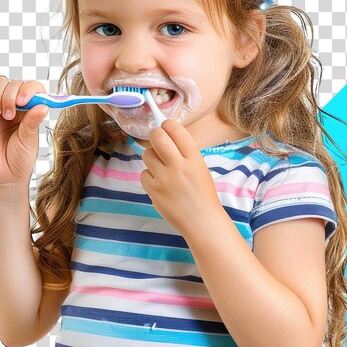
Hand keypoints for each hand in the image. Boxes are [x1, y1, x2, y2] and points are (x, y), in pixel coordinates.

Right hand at [0, 76, 48, 184]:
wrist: (3, 174)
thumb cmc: (20, 158)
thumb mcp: (29, 141)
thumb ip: (32, 123)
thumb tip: (43, 106)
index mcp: (33, 110)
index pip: (34, 88)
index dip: (28, 90)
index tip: (22, 101)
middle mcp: (17, 105)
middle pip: (14, 83)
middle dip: (10, 95)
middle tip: (8, 115)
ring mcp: (0, 105)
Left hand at [140, 119, 222, 235]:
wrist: (202, 221)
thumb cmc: (202, 194)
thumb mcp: (200, 168)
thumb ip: (185, 153)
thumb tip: (165, 135)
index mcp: (194, 159)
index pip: (177, 131)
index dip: (167, 125)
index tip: (165, 126)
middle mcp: (179, 167)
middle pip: (158, 138)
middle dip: (155, 134)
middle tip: (156, 138)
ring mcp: (165, 180)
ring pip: (147, 154)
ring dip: (151, 156)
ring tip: (160, 166)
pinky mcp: (154, 192)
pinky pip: (143, 174)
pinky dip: (149, 176)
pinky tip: (158, 183)